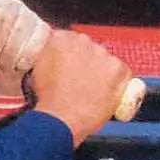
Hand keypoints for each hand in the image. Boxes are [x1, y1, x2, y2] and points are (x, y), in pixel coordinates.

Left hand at [0, 0, 25, 110]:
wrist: (5, 92)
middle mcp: (10, 5)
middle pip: (4, 21)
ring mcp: (29, 16)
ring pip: (21, 30)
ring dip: (9, 57)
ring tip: (6, 66)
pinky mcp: (45, 31)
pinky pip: (36, 42)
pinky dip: (24, 61)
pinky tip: (20, 66)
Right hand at [30, 30, 131, 146]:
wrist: (60, 121)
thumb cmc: (48, 102)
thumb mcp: (36, 72)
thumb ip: (47, 58)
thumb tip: (52, 59)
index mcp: (59, 39)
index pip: (68, 40)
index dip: (69, 57)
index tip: (68, 67)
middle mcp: (82, 41)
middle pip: (88, 49)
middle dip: (86, 63)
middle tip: (78, 82)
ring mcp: (102, 54)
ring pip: (105, 60)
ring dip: (100, 73)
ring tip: (89, 93)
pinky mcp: (119, 69)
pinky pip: (123, 73)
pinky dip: (117, 83)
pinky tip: (103, 96)